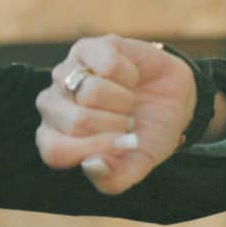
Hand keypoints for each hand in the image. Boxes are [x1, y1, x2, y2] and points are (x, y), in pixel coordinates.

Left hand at [34, 35, 193, 194]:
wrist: (174, 98)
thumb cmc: (147, 133)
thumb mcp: (138, 164)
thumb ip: (114, 178)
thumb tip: (91, 165)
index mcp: (55, 138)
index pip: (55, 151)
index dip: (95, 148)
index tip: (126, 145)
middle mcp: (51, 105)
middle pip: (76, 122)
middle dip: (115, 125)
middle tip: (129, 121)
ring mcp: (66, 73)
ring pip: (92, 92)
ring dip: (124, 100)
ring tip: (129, 100)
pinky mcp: (86, 48)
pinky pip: (108, 65)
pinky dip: (129, 74)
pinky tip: (129, 78)